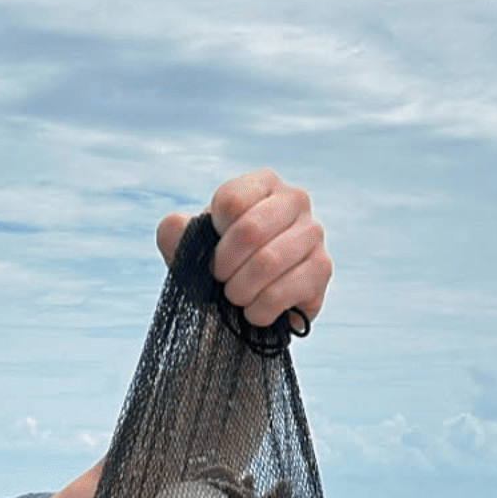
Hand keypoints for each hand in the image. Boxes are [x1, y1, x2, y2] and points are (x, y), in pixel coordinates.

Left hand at [157, 170, 331, 327]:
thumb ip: (174, 233)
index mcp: (261, 185)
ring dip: (240, 291)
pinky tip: (255, 312)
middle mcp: (293, 200)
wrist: (241, 309)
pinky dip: (259, 310)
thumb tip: (175, 224)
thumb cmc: (218, 269)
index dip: (212, 236)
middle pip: (250, 230)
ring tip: (236, 298)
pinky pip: (284, 290)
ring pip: (268, 262)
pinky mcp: (322, 268)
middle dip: (223, 267)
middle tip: (220, 281)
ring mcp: (313, 233)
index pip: (231, 201)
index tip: (211, 253)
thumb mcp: (189, 250)